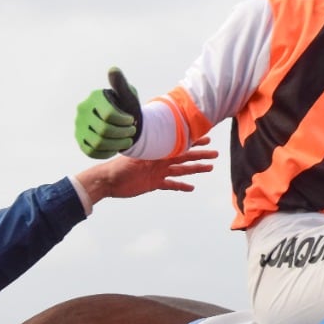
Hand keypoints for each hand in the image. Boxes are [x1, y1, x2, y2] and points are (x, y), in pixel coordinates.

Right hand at [75, 67, 142, 158]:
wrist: (123, 124)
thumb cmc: (127, 107)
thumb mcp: (127, 95)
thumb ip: (121, 84)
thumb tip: (113, 69)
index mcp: (94, 97)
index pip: (109, 114)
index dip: (124, 121)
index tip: (132, 120)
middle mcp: (82, 111)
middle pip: (104, 130)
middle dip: (123, 133)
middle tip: (132, 131)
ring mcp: (79, 126)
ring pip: (98, 143)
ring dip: (118, 144)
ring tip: (128, 140)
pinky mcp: (80, 140)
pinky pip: (91, 152)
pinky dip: (107, 152)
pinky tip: (116, 147)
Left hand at [75, 138, 217, 204]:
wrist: (108, 181)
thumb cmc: (119, 165)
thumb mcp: (135, 154)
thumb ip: (149, 147)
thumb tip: (157, 135)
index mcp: (159, 152)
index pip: (180, 146)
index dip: (194, 143)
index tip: (207, 139)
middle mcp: (161, 161)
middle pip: (185, 157)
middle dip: (200, 155)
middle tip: (215, 154)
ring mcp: (159, 172)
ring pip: (182, 170)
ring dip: (196, 169)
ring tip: (209, 168)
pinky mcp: (154, 183)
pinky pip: (171, 184)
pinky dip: (181, 186)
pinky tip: (191, 187)